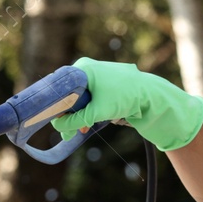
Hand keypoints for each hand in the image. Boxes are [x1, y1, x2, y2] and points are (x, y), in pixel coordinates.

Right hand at [51, 57, 202, 151]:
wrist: (150, 95)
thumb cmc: (124, 97)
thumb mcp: (96, 111)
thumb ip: (76, 120)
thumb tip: (58, 128)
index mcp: (82, 68)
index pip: (59, 87)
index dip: (54, 106)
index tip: (52, 121)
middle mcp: (86, 69)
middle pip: (68, 94)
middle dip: (68, 115)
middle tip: (68, 133)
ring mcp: (94, 76)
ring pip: (78, 99)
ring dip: (78, 116)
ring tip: (81, 131)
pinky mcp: (102, 85)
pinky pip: (88, 99)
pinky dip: (87, 112)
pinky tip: (88, 125)